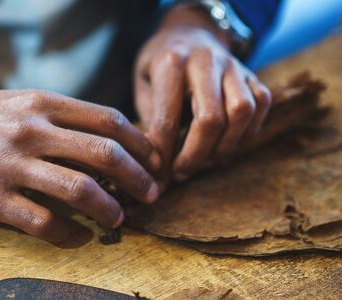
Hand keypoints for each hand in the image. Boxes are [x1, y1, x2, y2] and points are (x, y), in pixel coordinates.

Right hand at [0, 89, 160, 243]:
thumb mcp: (20, 103)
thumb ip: (61, 118)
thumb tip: (106, 141)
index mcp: (42, 104)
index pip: (108, 119)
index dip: (140, 143)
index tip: (154, 160)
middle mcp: (31, 130)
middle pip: (104, 153)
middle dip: (138, 177)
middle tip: (151, 194)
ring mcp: (11, 164)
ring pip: (79, 189)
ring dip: (109, 208)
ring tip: (119, 218)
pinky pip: (44, 222)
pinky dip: (69, 234)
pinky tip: (79, 238)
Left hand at [135, 7, 271, 184]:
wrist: (191, 32)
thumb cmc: (161, 63)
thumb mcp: (143, 83)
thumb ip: (149, 117)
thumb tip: (158, 163)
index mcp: (171, 62)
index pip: (167, 118)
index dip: (163, 154)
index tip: (158, 174)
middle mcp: (206, 60)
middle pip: (210, 118)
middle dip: (196, 156)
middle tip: (182, 173)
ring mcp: (234, 66)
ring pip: (242, 112)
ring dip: (225, 147)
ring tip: (206, 161)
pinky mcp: (252, 74)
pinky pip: (261, 106)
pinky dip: (246, 133)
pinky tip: (226, 145)